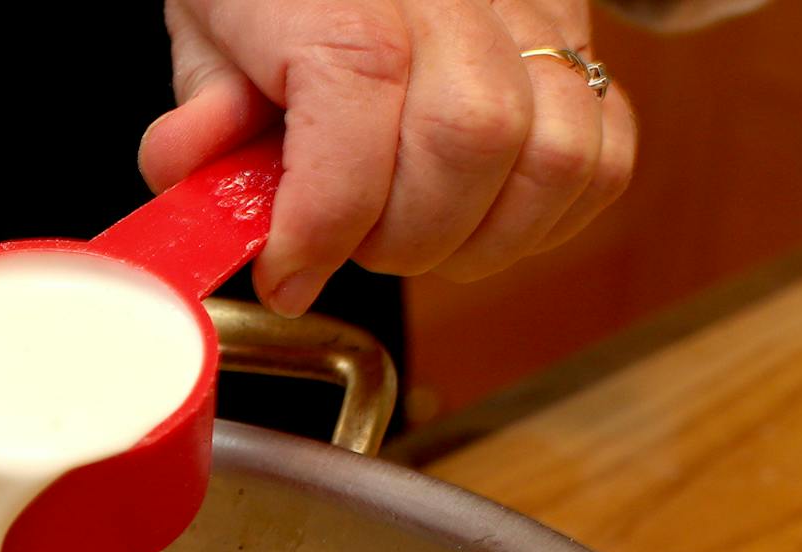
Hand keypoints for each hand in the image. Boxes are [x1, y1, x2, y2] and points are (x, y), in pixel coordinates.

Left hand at [141, 0, 635, 314]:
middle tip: (349, 246)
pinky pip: (605, 148)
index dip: (318, 230)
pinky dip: (548, 209)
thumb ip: (201, 113)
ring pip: (554, 157)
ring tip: (414, 233)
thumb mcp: (206, 26)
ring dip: (481, 236)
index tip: (285, 274)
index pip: (355, 136)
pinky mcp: (572, 30)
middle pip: (467, 147)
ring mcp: (525, 13)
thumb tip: (197, 179)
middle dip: (401, 236)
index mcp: (346, 4)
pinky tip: (483, 216)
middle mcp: (451, 1)